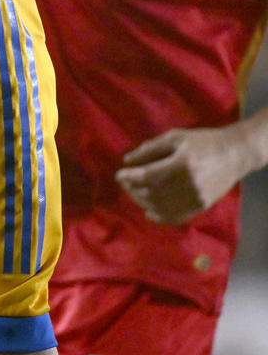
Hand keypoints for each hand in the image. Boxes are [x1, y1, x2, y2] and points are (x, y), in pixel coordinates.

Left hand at [116, 126, 247, 224]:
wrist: (235, 154)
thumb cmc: (203, 142)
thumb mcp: (176, 138)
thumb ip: (150, 149)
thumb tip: (127, 161)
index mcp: (183, 164)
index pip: (147, 176)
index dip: (129, 177)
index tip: (119, 174)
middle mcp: (190, 184)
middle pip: (151, 193)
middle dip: (133, 189)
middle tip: (126, 183)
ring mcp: (196, 198)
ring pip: (160, 207)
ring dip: (142, 202)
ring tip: (135, 193)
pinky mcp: (201, 206)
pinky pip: (175, 217)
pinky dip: (159, 216)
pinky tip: (148, 211)